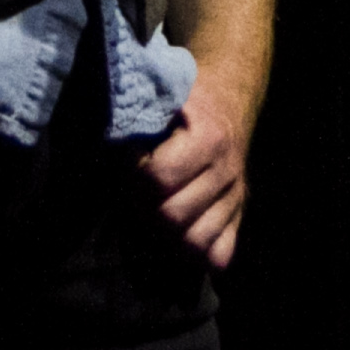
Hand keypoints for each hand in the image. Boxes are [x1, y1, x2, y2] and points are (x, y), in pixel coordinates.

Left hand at [137, 71, 250, 269]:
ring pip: (195, 243)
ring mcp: (236, 197)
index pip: (158, 178)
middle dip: (143, 208)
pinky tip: (178, 233)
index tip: (129, 161)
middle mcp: (226, 172)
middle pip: (172, 217)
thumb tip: (110, 140)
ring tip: (152, 214)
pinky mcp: (239, 214)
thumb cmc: (189, 97)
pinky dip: (196, 254)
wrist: (230, 96)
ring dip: (165, 236)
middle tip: (134, 193)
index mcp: (208, 138)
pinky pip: (219, 255)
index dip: (133, 174)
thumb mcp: (167, 94)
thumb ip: (141, 116)